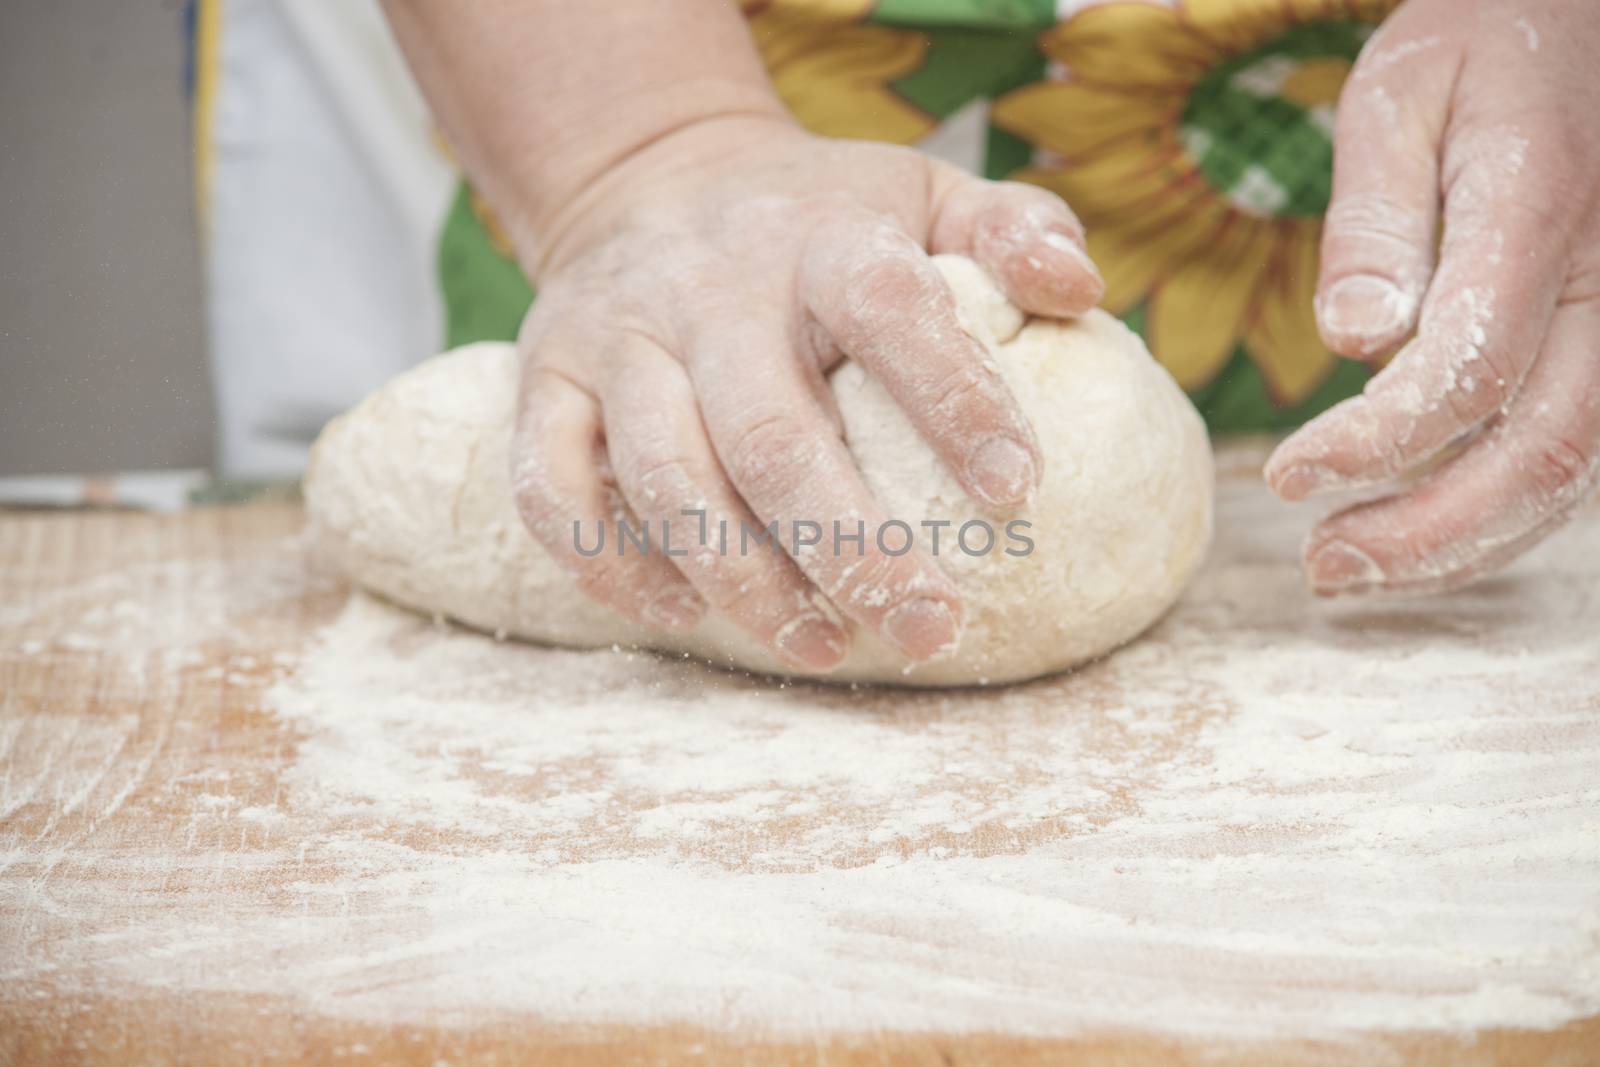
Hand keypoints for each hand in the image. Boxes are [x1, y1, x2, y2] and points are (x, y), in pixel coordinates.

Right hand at [509, 116, 1101, 669]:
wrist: (644, 171)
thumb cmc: (812, 214)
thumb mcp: (919, 191)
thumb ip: (1008, 229)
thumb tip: (1080, 289)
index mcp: (816, 238)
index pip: (888, 310)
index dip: (953, 401)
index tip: (1015, 491)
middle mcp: (706, 288)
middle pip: (770, 435)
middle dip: (852, 550)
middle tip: (929, 629)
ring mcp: (614, 339)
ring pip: (665, 478)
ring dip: (744, 583)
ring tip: (826, 648)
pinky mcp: (543, 382)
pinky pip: (553, 492)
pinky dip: (613, 566)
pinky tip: (686, 615)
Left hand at [1265, 0, 1599, 594]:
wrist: (1584, 19)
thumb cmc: (1482, 43)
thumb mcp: (1398, 96)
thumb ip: (1374, 219)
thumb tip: (1355, 340)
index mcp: (1542, 211)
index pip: (1470, 370)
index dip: (1376, 445)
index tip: (1286, 478)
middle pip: (1544, 451)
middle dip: (1425, 533)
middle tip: (1320, 569)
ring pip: (1575, 472)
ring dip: (1463, 543)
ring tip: (1351, 569)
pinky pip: (1583, 451)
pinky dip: (1503, 510)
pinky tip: (1420, 532)